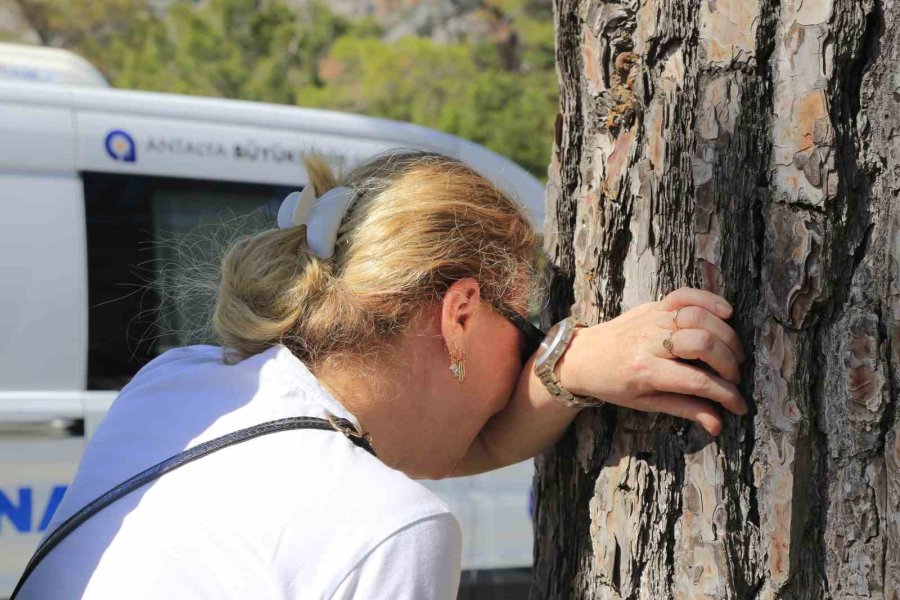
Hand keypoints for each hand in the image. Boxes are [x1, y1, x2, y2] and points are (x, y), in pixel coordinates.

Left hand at [557, 287, 747, 435]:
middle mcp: (649, 341)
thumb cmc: (612, 384)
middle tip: (736, 377)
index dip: (725, 394)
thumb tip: (718, 424)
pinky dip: (709, 299)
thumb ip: (683, 408)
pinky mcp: (653, 305)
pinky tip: (726, 313)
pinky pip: (686, 294)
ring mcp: (651, 319)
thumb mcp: (644, 403)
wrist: (582, 356)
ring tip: (734, 354)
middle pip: (702, 343)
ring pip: (699, 317)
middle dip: (729, 363)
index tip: (740, 405)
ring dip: (726, 335)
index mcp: (644, 371)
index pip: (696, 381)